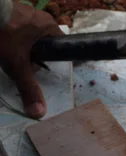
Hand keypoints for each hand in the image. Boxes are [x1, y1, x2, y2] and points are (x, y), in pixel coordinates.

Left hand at [0, 2, 61, 117]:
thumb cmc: (5, 35)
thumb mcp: (17, 65)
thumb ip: (28, 88)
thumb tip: (39, 113)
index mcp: (49, 25)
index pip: (59, 45)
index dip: (50, 58)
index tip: (38, 65)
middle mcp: (39, 14)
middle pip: (42, 41)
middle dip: (32, 53)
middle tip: (20, 59)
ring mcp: (23, 8)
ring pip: (27, 33)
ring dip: (19, 43)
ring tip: (7, 48)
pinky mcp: (8, 7)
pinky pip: (13, 24)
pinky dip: (9, 33)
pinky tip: (1, 39)